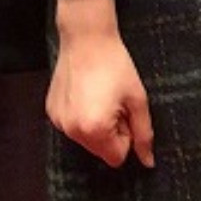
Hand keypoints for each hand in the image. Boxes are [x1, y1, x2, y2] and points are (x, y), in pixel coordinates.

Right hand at [48, 0, 153, 168]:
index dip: (126, 136)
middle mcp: (72, 131)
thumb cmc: (115, 66)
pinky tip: (85, 93)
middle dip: (111, 132)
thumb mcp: (137, 100)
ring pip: (85, 139)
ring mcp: (59, 122)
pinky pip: (72, 126)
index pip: (117, 157)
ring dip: (96, 125)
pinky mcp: (51, 112)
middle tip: (113, 102)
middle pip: (100, 151)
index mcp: (95, 130)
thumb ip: (144, 133)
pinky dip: (81, 116)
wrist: (87, 38)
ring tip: (99, 95)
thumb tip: (148, 162)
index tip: (125, 113)